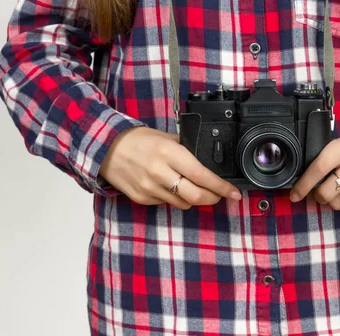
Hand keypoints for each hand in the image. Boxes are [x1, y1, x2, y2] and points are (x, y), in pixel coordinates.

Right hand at [99, 127, 241, 208]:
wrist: (105, 148)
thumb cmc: (138, 140)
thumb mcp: (166, 137)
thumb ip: (186, 149)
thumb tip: (208, 162)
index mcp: (169, 153)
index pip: (203, 175)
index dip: (222, 187)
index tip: (234, 193)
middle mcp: (160, 172)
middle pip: (196, 196)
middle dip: (213, 198)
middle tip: (219, 195)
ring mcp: (150, 188)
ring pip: (184, 203)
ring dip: (194, 198)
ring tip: (194, 188)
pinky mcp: (142, 198)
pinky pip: (167, 203)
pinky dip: (175, 198)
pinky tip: (171, 187)